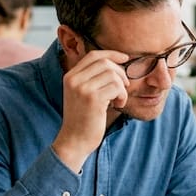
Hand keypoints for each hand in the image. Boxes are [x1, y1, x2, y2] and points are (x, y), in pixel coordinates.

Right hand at [52, 49, 129, 171]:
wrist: (74, 141)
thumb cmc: (83, 119)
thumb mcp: (82, 94)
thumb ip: (91, 79)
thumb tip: (115, 63)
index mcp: (70, 76)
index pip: (93, 55)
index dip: (111, 54)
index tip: (124, 58)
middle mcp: (74, 79)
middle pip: (105, 63)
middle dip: (120, 73)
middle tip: (124, 88)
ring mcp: (82, 88)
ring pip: (113, 75)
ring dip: (122, 88)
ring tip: (118, 100)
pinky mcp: (93, 99)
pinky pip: (117, 87)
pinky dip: (122, 96)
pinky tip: (117, 106)